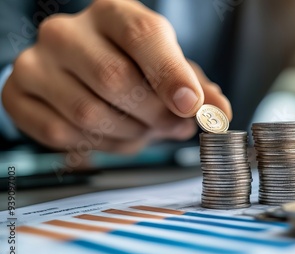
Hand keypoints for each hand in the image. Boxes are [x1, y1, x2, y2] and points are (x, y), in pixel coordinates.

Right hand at [1, 0, 230, 153]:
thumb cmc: (133, 67)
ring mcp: (35, 62)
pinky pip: (60, 133)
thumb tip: (220, 113)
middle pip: (116, 79)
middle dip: (153, 114)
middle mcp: (67, 31)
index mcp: (112, 13)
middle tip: (173, 125)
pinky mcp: (17, 94)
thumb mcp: (170, 69)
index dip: (171, 74)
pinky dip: (96, 145)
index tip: (192, 106)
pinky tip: (112, 135)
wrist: (82, 71)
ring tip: (144, 130)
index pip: (142, 36)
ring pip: (88, 113)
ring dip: (128, 134)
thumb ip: (197, 89)